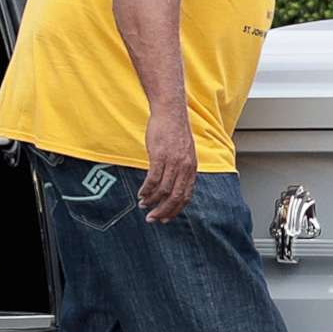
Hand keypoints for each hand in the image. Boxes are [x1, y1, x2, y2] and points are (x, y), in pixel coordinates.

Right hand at [139, 108, 195, 222]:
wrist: (170, 112)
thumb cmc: (175, 131)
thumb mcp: (184, 152)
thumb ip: (181, 168)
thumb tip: (174, 184)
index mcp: (191, 168)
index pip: (186, 196)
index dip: (175, 210)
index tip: (166, 218)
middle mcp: (184, 167)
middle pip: (175, 197)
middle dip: (163, 211)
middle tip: (152, 219)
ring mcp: (173, 162)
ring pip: (162, 190)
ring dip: (151, 201)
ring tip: (143, 205)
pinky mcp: (160, 156)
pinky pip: (152, 179)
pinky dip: (146, 189)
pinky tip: (141, 194)